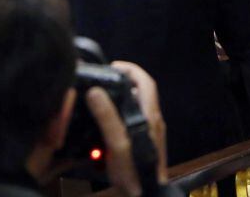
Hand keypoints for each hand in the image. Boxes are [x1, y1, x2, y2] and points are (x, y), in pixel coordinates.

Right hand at [86, 61, 167, 195]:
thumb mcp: (118, 145)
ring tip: (101, 96)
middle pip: (143, 91)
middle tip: (103, 80)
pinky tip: (106, 119)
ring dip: (123, 96)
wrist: (147, 196)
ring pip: (138, 105)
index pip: (146, 82)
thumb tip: (95, 91)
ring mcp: (152, 131)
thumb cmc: (134, 173)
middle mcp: (154, 120)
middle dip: (125, 81)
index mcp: (150, 116)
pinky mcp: (146, 141)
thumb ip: (108, 118)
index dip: (131, 69)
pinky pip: (134, 118)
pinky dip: (122, 111)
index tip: (113, 66)